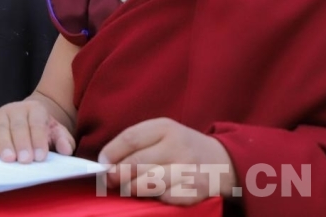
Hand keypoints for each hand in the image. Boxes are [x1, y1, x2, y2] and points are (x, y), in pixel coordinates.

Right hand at [0, 98, 75, 163]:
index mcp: (36, 109)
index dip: (38, 140)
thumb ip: (64, 141)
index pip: (37, 124)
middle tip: (24, 160)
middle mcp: (17, 108)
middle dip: (22, 143)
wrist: (27, 119)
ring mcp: (1, 113)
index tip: (40, 157)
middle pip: (18, 126)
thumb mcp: (58, 134)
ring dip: (5, 144)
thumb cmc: (44, 131)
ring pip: (2, 128)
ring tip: (9, 159)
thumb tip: (65, 149)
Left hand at [99, 118, 236, 203]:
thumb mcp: (162, 133)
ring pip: (148, 183)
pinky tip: (153, 194)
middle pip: (136, 163)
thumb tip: (105, 160)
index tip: (101, 163)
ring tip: (128, 188)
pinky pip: (166, 197)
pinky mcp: (197, 188)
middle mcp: (177, 145)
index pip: (130, 139)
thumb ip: (136, 142)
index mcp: (165, 127)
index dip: (111, 153)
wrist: (223, 160)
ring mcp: (188, 168)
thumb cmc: (181, 147)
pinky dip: (155, 198)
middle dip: (117, 174)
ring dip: (132, 188)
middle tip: (110, 180)